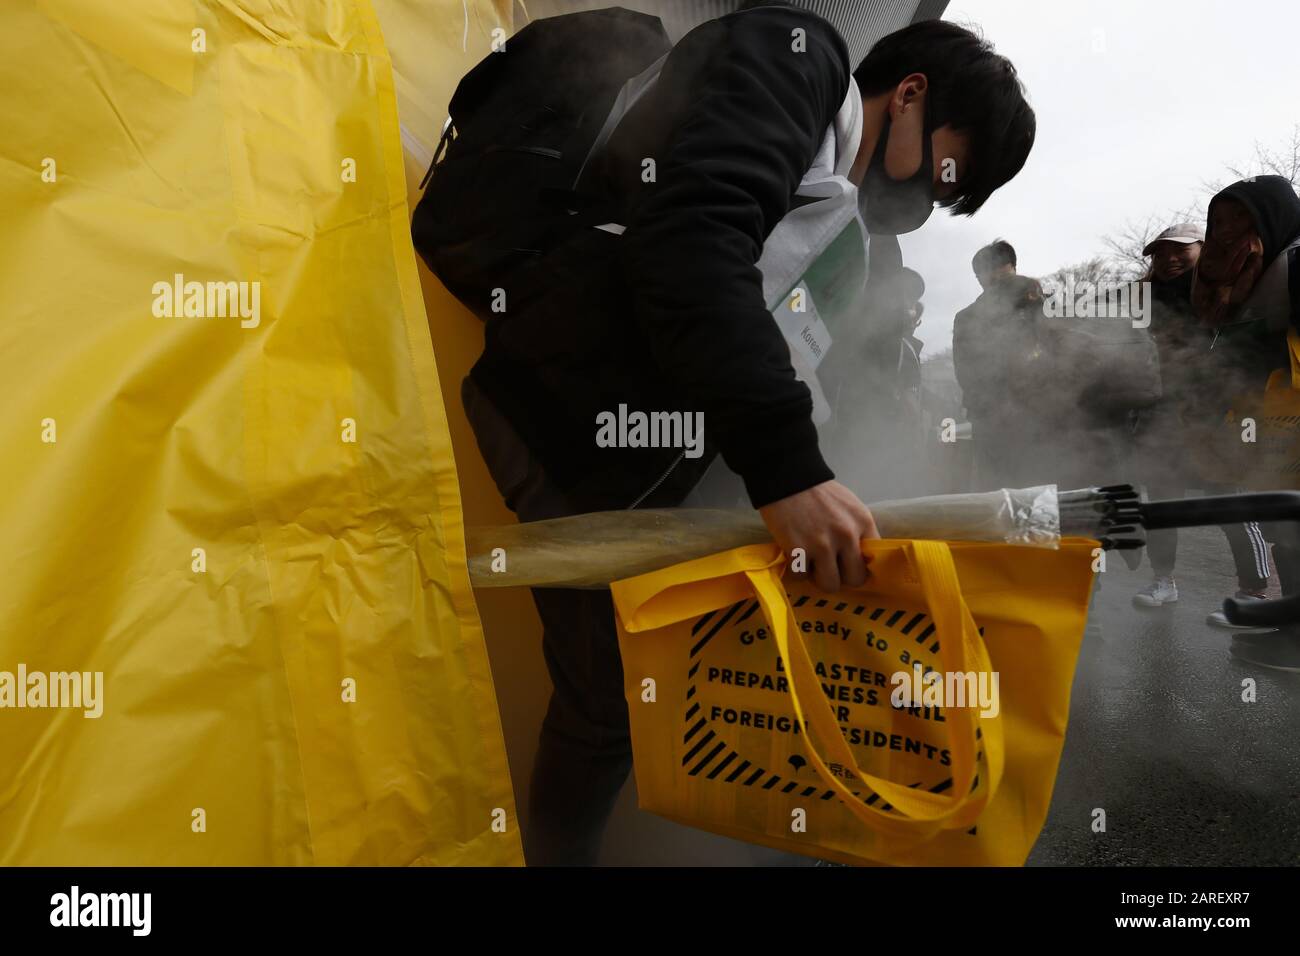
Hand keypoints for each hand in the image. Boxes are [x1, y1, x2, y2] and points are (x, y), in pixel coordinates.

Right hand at [758, 480, 879, 591]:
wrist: (787, 478)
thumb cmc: (817, 493)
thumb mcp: (849, 507)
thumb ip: (858, 531)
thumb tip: (860, 560)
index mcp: (863, 523)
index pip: (873, 561)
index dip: (859, 567)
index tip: (848, 566)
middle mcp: (846, 536)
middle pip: (854, 579)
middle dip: (841, 577)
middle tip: (829, 568)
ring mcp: (822, 544)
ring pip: (829, 584)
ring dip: (819, 577)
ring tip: (811, 563)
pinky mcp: (798, 550)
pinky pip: (802, 576)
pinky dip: (797, 569)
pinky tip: (794, 554)